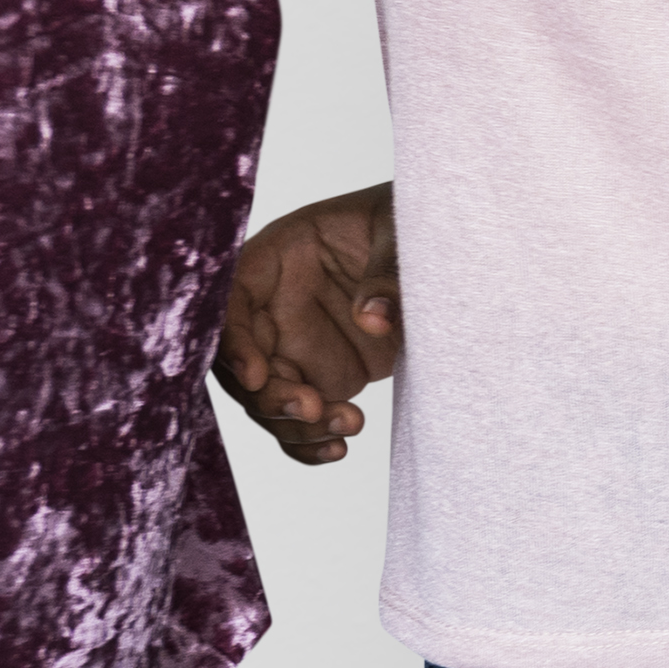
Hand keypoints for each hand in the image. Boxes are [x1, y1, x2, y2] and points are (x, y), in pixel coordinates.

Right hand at [215, 185, 402, 464]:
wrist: (438, 247)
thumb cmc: (407, 217)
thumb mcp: (400, 226)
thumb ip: (386, 267)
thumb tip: (371, 317)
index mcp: (277, 259)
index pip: (230, 303)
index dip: (233, 342)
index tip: (258, 375)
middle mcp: (272, 307)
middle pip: (242, 364)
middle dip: (269, 397)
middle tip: (312, 409)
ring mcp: (292, 345)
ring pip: (268, 400)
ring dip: (297, 426)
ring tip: (349, 425)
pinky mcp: (318, 373)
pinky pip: (299, 417)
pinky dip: (311, 442)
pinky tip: (336, 450)